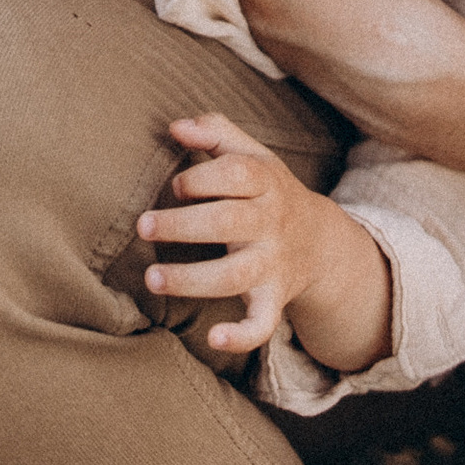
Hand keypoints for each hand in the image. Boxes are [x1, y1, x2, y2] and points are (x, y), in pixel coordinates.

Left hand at [137, 113, 394, 370]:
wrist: (320, 242)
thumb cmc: (267, 192)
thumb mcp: (252, 155)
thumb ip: (215, 132)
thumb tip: (175, 126)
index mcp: (266, 182)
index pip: (237, 174)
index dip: (201, 177)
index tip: (175, 185)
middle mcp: (271, 223)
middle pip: (229, 222)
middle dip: (184, 225)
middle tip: (144, 225)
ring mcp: (272, 264)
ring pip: (235, 275)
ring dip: (192, 279)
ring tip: (152, 278)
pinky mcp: (272, 299)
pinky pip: (263, 323)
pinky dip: (244, 336)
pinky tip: (216, 338)